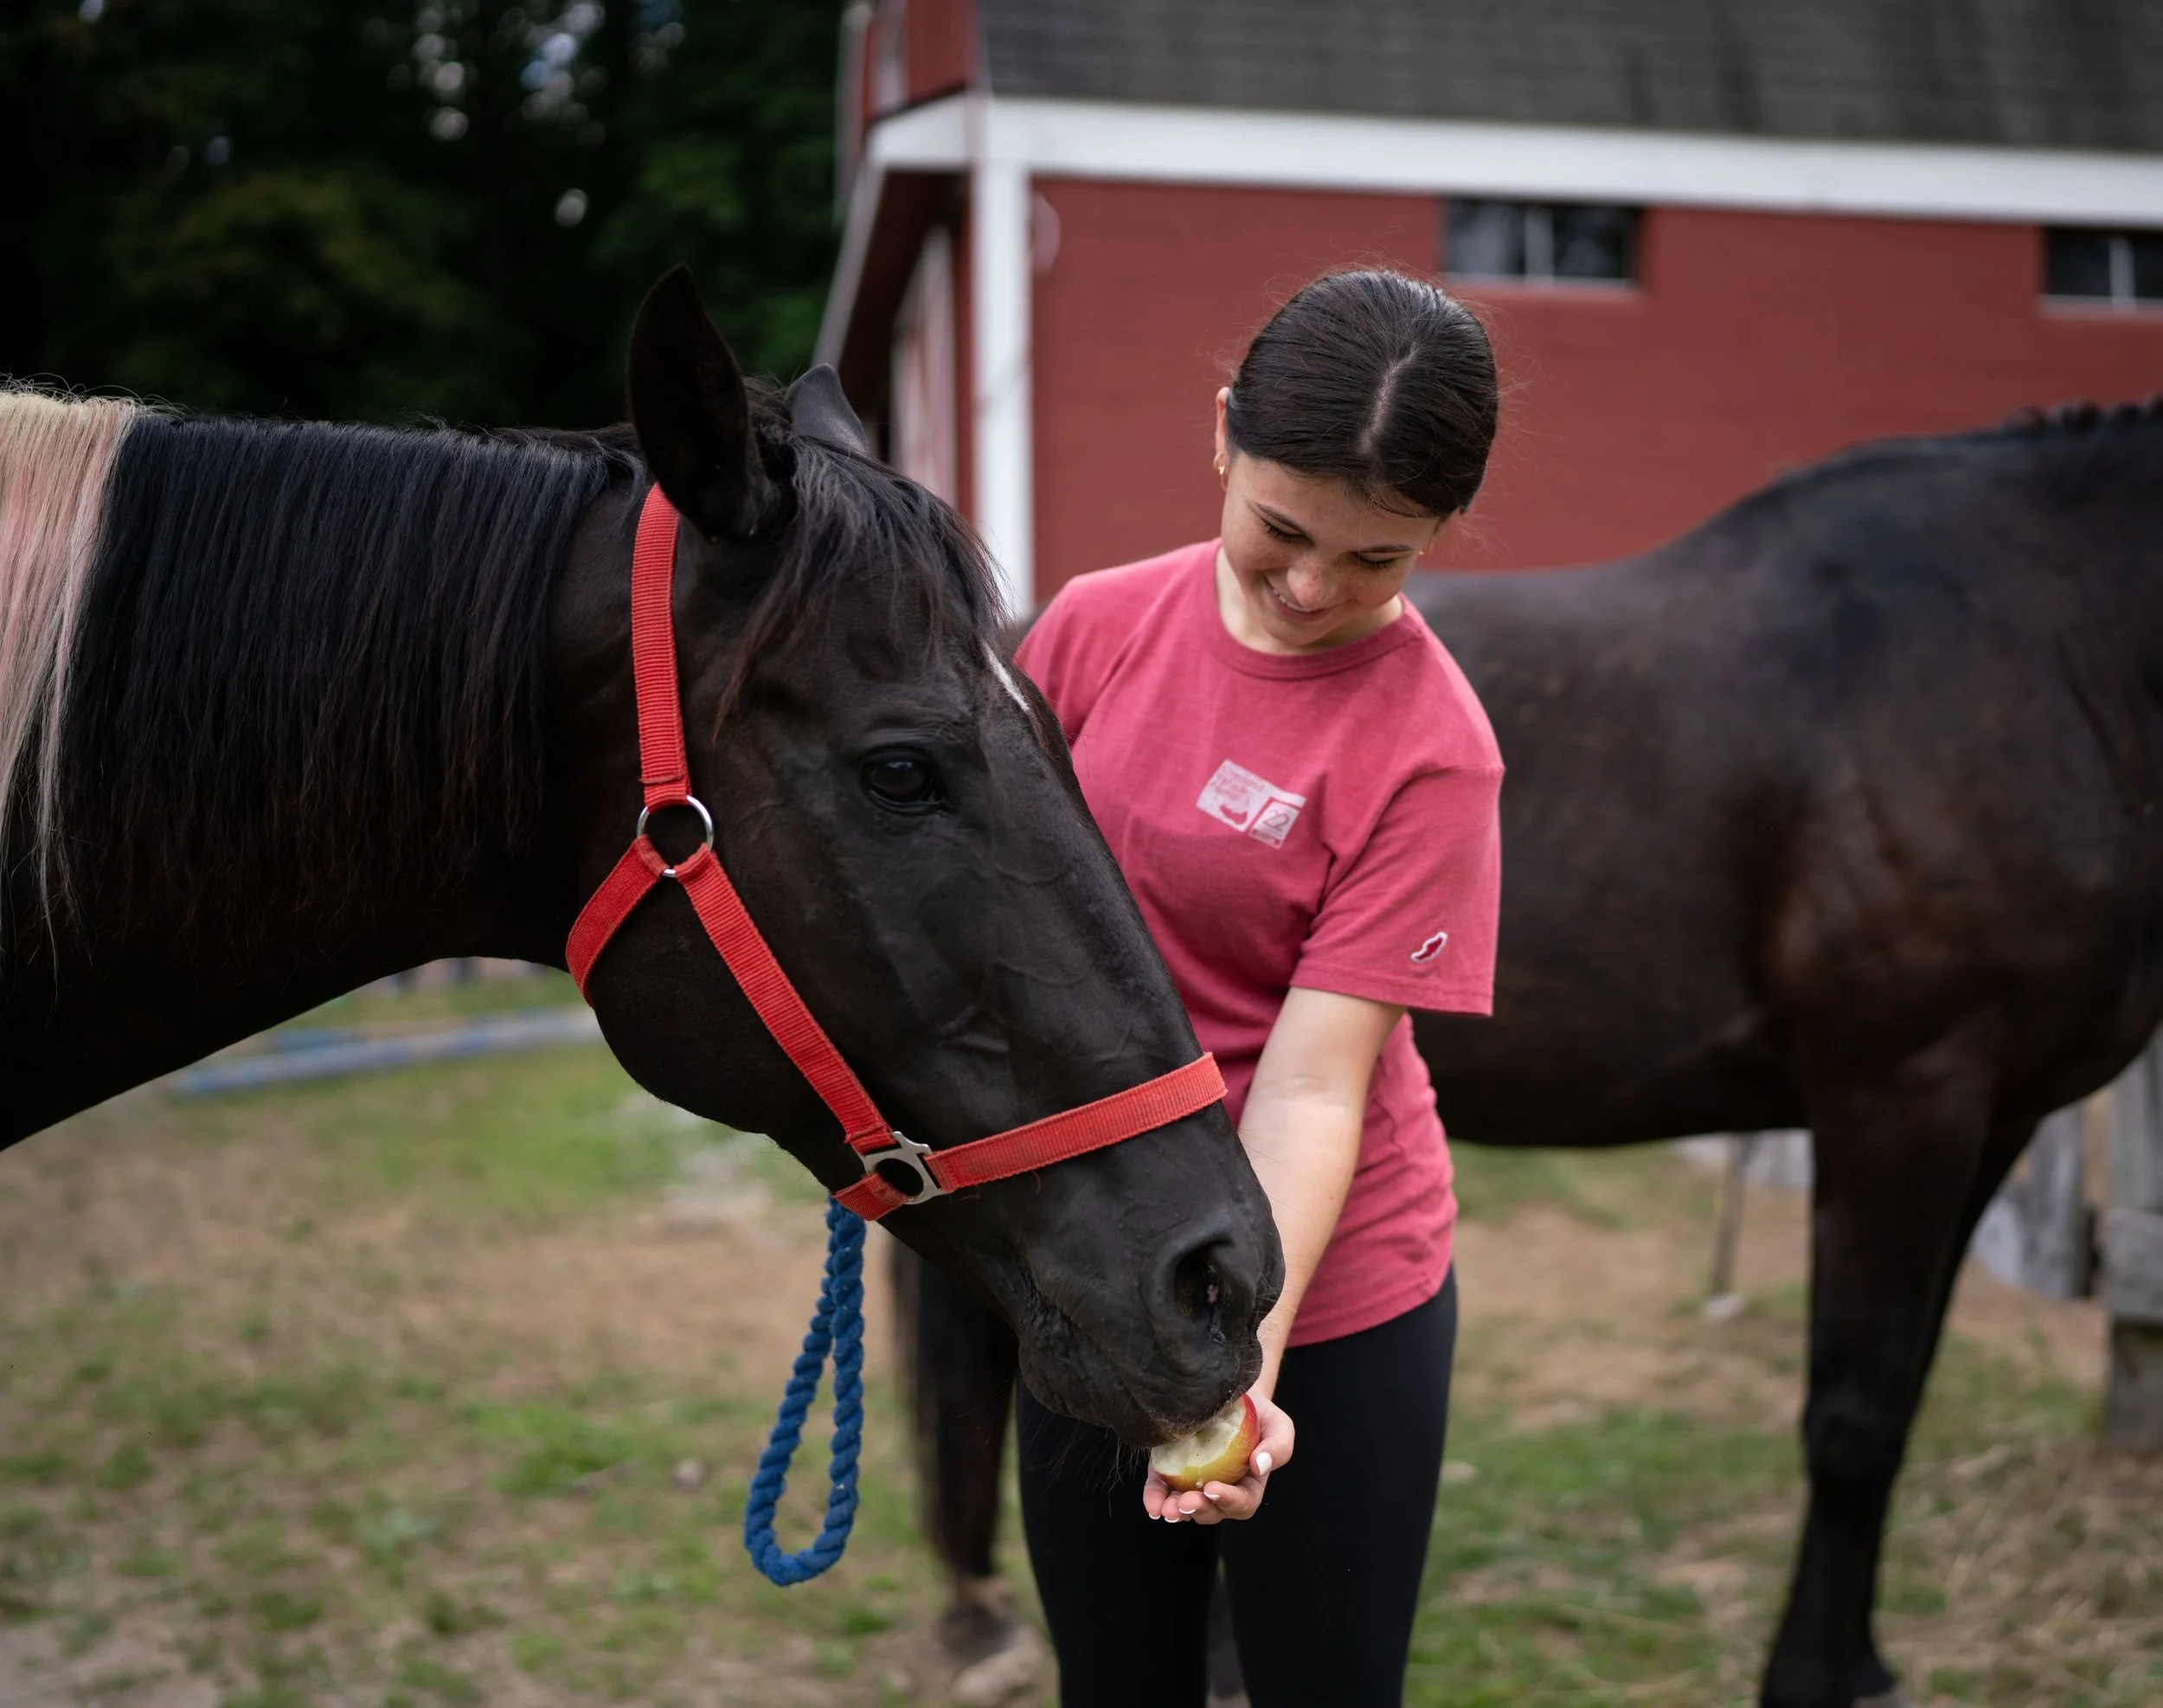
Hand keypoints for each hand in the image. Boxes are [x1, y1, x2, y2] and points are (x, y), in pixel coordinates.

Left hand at [1141, 1389, 1293, 1525]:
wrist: (1228, 1392)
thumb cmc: (1258, 1412)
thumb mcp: (1278, 1424)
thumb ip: (1279, 1446)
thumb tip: (1259, 1466)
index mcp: (1248, 1485)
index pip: (1242, 1502)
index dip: (1228, 1500)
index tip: (1212, 1488)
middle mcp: (1220, 1489)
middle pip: (1212, 1511)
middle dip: (1198, 1509)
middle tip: (1186, 1502)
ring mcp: (1193, 1483)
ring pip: (1185, 1508)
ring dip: (1176, 1511)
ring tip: (1167, 1508)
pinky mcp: (1170, 1470)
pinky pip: (1162, 1490)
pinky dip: (1155, 1498)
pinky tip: (1152, 1504)